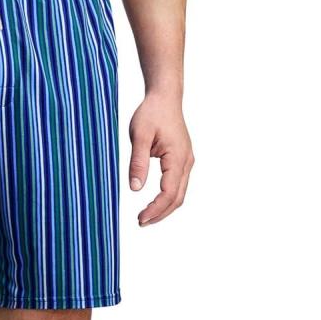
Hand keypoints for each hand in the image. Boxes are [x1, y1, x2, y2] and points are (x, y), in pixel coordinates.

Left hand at [127, 94, 194, 225]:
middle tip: (141, 222)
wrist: (165, 97)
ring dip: (164, 208)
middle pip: (177, 198)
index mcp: (177, 157)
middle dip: (160, 213)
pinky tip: (154, 203)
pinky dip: (167, 198)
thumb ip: (137, 162)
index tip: (140, 218)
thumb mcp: (139, 135)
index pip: (169, 192)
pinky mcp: (182, 160)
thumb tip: (134, 188)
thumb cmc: (151, 112)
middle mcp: (186, 162)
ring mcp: (186, 161)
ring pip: (179, 193)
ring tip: (146, 217)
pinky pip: (178, 185)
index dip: (155, 209)